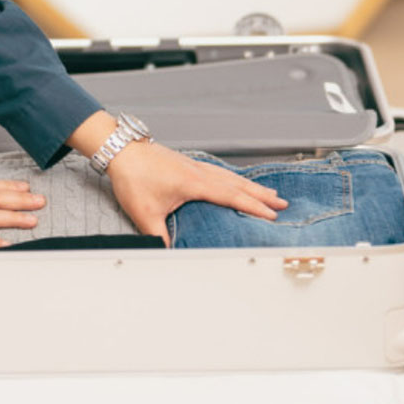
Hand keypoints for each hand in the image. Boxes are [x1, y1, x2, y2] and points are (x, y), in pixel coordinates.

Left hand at [106, 141, 287, 243]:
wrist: (121, 149)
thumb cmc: (133, 176)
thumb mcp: (145, 213)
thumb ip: (159, 236)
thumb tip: (170, 253)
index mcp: (194, 183)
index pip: (231, 196)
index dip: (253, 207)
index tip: (272, 215)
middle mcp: (199, 172)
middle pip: (237, 184)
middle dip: (261, 195)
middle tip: (282, 203)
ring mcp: (194, 165)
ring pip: (229, 175)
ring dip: (249, 184)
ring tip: (266, 192)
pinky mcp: (186, 163)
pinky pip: (218, 171)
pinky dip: (233, 177)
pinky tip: (234, 180)